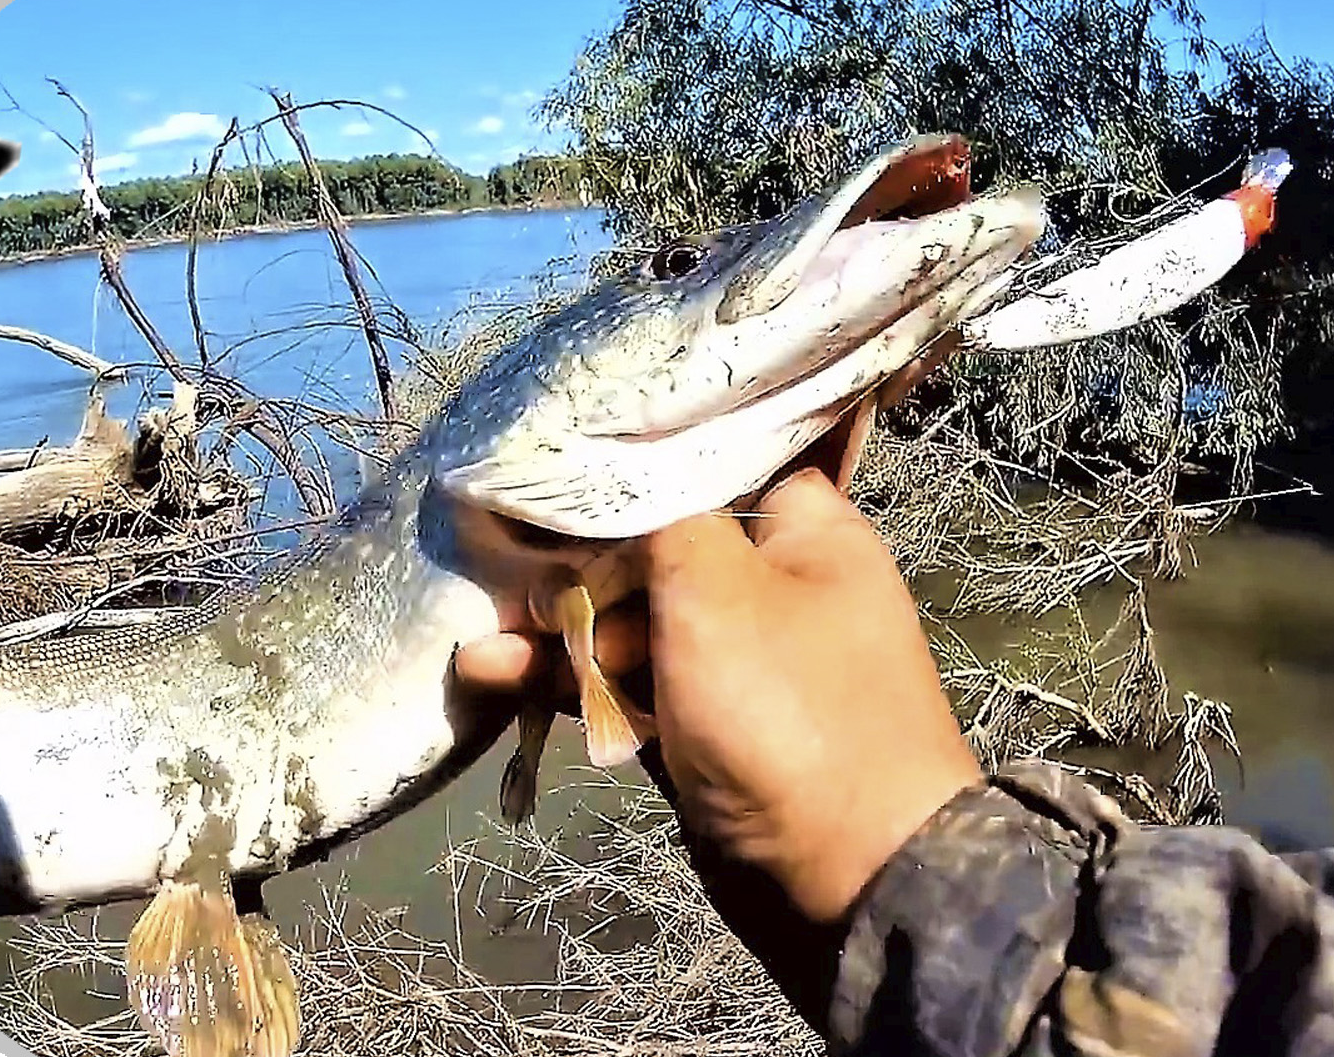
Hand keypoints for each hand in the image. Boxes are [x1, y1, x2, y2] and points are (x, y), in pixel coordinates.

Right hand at [455, 336, 980, 1015]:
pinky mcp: (701, 728)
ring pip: (629, 623)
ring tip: (486, 641)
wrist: (846, 879)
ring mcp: (734, 663)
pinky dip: (571, 684)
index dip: (633, 460)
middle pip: (655, 545)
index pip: (714, 462)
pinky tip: (498, 677)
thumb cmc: (788, 709)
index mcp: (804, 531)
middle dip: (574, 559)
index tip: (552, 455)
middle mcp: (772, 587)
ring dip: (557, 630)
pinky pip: (626, 689)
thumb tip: (601, 490)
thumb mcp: (715, 586)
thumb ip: (652, 519)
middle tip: (504, 568)